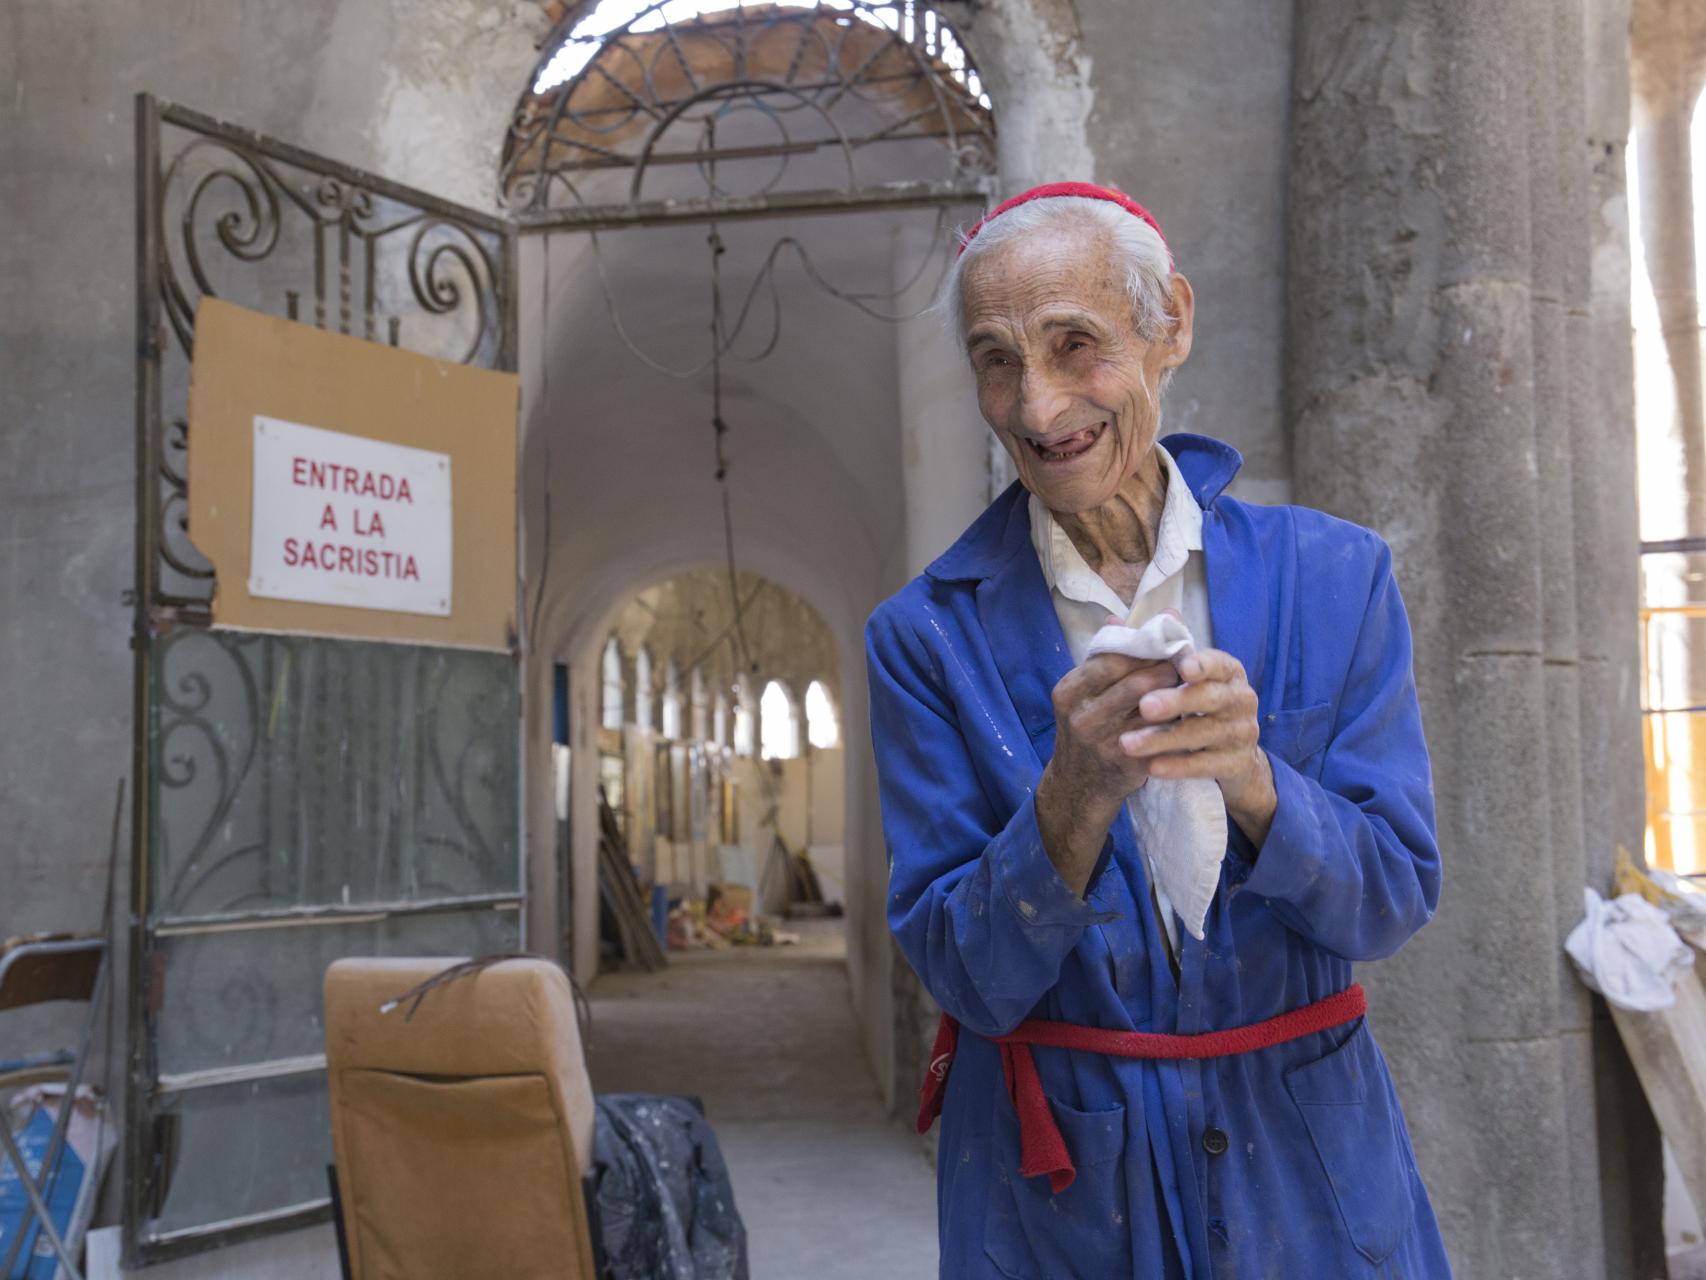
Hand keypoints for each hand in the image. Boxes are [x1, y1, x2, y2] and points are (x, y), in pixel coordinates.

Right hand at [1035, 636, 1181, 894]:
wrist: (1079, 787)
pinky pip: (1159, 738)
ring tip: (1197, 681)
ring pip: (1151, 711)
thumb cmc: (1086, 729)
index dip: (1144, 647)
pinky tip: (1194, 712)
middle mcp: (1081, 718)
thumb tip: (1120, 617)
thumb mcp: (1081, 694)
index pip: (1109, 659)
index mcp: (1068, 692)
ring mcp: (1103, 743)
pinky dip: (1178, 723)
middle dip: (1166, 668)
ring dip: (1178, 694)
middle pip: (1133, 683)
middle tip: (1192, 659)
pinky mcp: (1126, 765)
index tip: (1170, 638)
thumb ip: (1102, 659)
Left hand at [1117, 648, 1276, 844]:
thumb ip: (1162, 651)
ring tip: (1128, 743)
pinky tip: (1152, 768)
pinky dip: (1178, 766)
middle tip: (1143, 706)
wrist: (1235, 760)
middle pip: (1209, 698)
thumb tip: (1128, 619)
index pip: (1218, 663)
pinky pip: (1205, 765)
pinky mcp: (1237, 763)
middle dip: (1175, 701)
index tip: (1184, 667)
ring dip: (1163, 738)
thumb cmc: (1200, 708)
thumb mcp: (1188, 680)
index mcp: (1228, 672)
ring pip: (1202, 733)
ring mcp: (1242, 732)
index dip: (1203, 664)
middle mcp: (1241, 699)